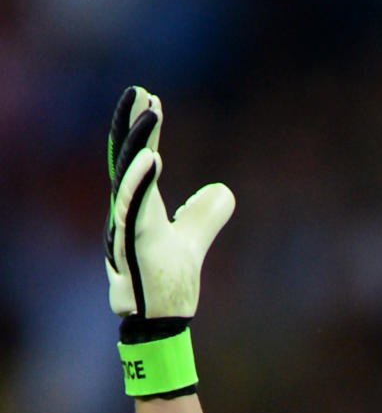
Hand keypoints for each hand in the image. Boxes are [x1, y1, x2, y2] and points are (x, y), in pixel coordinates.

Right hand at [105, 85, 235, 318]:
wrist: (160, 321)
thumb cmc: (168, 282)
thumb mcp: (194, 240)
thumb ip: (205, 215)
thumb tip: (222, 190)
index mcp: (141, 206)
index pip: (140, 159)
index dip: (144, 130)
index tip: (150, 98)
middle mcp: (129, 212)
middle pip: (126, 159)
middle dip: (131, 124)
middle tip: (140, 91)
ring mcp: (128, 229)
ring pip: (129, 179)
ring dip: (138, 145)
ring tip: (149, 115)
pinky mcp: (133, 247)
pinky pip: (134, 210)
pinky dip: (140, 184)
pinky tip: (151, 158)